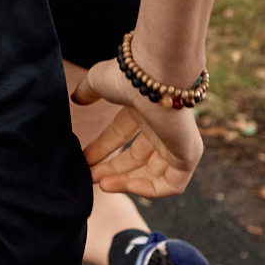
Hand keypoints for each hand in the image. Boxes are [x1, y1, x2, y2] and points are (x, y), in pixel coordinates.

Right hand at [73, 60, 201, 198]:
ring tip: (102, 184)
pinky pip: (172, 184)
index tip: (83, 159)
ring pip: (152, 174)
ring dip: (126, 182)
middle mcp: (161, 126)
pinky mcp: (188, 155)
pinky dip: (149, 189)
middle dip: (112, 169)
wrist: (154, 75)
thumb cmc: (128, 75)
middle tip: (90, 177)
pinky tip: (125, 184)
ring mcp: (176, 142)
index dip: (102, 149)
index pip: (122, 135)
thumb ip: (87, 91)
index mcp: (143, 110)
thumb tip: (75, 99)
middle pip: (136, 157)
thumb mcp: (98, 81)